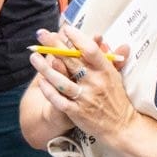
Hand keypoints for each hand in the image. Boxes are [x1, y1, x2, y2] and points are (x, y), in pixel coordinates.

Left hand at [28, 25, 133, 144]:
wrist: (122, 127)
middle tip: (41, 34)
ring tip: (34, 56)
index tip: (64, 29)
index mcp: (105, 70)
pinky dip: (49, 91)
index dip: (77, 38)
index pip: (90, 50)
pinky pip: (60, 100)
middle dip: (54, 45)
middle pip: (72, 61)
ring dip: (45, 68)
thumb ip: (106, 57)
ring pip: (62, 80)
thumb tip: (101, 37)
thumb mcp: (115, 75)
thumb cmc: (117, 99)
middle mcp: (95, 82)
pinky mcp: (77, 113)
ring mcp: (85, 98)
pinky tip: (40, 82)